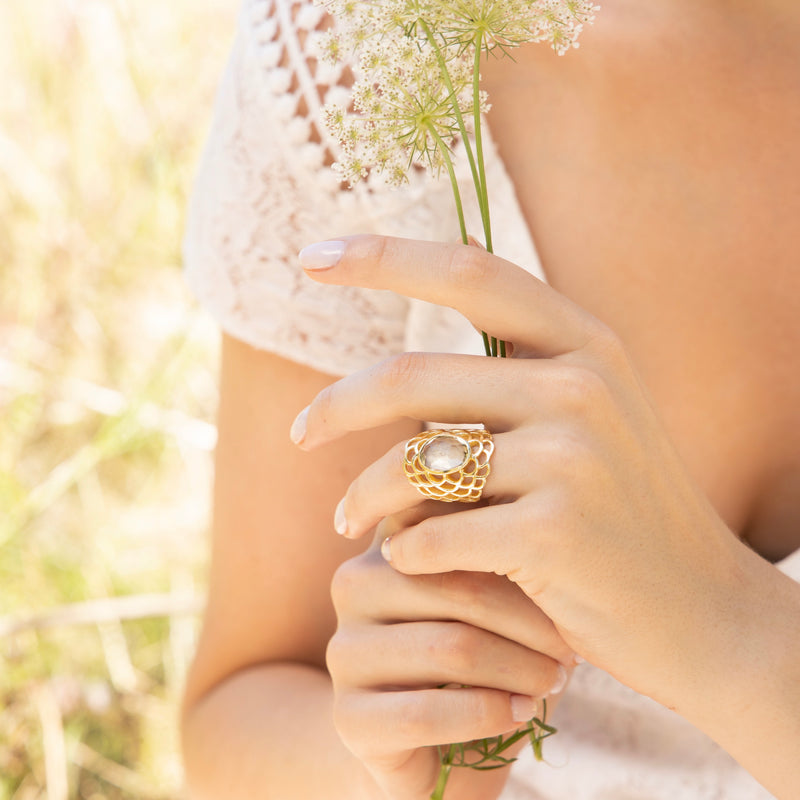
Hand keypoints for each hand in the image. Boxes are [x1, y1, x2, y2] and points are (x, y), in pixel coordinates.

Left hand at [294, 235, 754, 714]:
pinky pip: (431, 535)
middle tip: (297, 435)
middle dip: (335, 408)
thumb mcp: (580, 424)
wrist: (694, 609)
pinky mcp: (556, 532)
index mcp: (584, 344)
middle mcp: (580, 387)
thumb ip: (505, 383)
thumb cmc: (614, 514)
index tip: (313, 255)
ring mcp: (573, 457)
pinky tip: (411, 565)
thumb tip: (385, 375)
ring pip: (411, 464)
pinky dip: (405, 552)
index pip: (470, 271)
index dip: (384, 255)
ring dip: (362, 497)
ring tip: (347, 523)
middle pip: (411, 377)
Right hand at [327, 512, 574, 799]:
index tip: (565, 579)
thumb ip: (501, 557)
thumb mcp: (497, 602)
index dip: (516, 552)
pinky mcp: (346, 716)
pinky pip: (425, 712)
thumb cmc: (482, 660)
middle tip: (570, 648)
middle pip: (458, 587)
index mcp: (390, 544)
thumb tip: (547, 527)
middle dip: (529, 621)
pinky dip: (487, 714)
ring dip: (518, 669)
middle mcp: (355, 585)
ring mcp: (344, 650)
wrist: (440, 748)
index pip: (453, 525)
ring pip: (448, 648)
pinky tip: (520, 714)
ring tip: (553, 680)